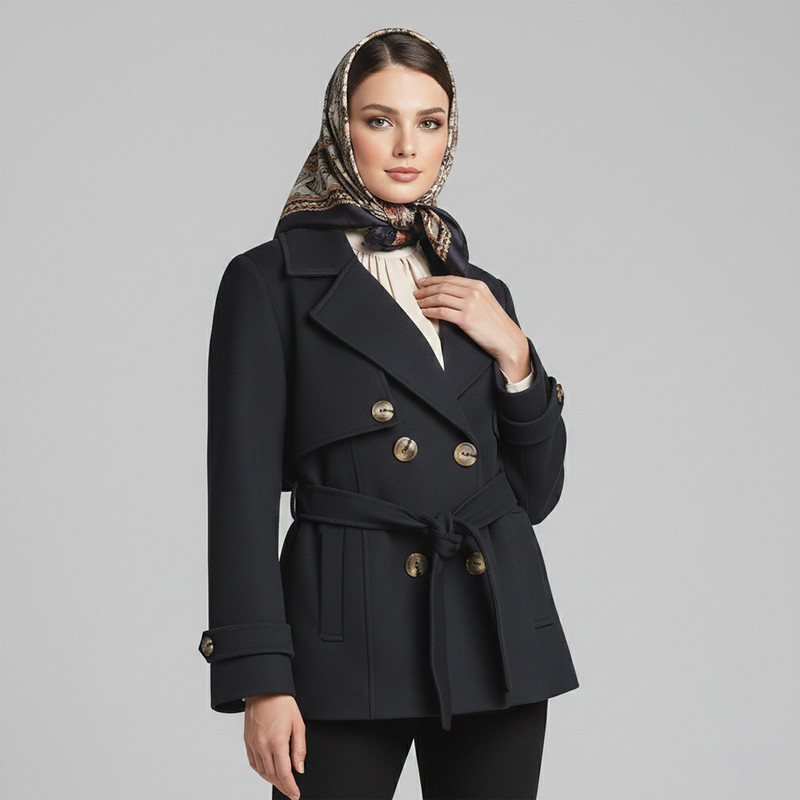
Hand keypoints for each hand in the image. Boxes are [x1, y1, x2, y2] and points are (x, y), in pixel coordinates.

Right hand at [244, 693, 305, 799]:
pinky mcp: (247, 741)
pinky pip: (253, 763)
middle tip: (291, 792)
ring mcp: (253, 744)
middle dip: (283, 786)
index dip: (290, 787)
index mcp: (277, 741)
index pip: (284, 773)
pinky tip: (268, 773)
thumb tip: (299, 769)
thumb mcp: (298, 724)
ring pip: (262, 771)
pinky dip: (261, 772)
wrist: (264, 689)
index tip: (296, 794)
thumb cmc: (282, 703)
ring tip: (282, 784)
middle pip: (272, 775)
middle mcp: (262, 745)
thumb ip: (300, 748)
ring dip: (272, 781)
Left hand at [413, 276, 530, 381]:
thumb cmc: (496, 324)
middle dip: (426, 290)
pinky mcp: (466, 319)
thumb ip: (471, 294)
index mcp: (478, 286)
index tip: (422, 282)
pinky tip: (425, 313)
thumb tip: (450, 292)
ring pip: (440, 298)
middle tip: (416, 294)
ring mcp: (470, 305)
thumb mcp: (486, 302)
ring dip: (425, 301)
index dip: (433, 280)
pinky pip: (441, 312)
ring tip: (418, 304)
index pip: (450, 279)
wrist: (507, 340)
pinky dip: (430, 312)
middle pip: (442, 287)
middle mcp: (474, 292)